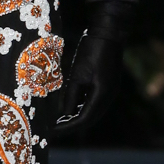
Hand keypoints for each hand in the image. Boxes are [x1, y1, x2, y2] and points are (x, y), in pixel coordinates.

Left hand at [55, 1, 132, 137]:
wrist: (109, 33)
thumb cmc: (92, 51)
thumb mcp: (77, 74)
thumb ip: (71, 96)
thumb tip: (64, 114)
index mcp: (102, 95)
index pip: (84, 119)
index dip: (68, 127)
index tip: (54, 131)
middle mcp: (108, 96)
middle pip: (90, 118)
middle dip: (72, 125)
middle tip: (55, 129)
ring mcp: (110, 90)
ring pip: (92, 111)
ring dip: (77, 117)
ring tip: (60, 121)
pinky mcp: (108, 85)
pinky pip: (94, 102)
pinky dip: (82, 107)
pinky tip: (70, 107)